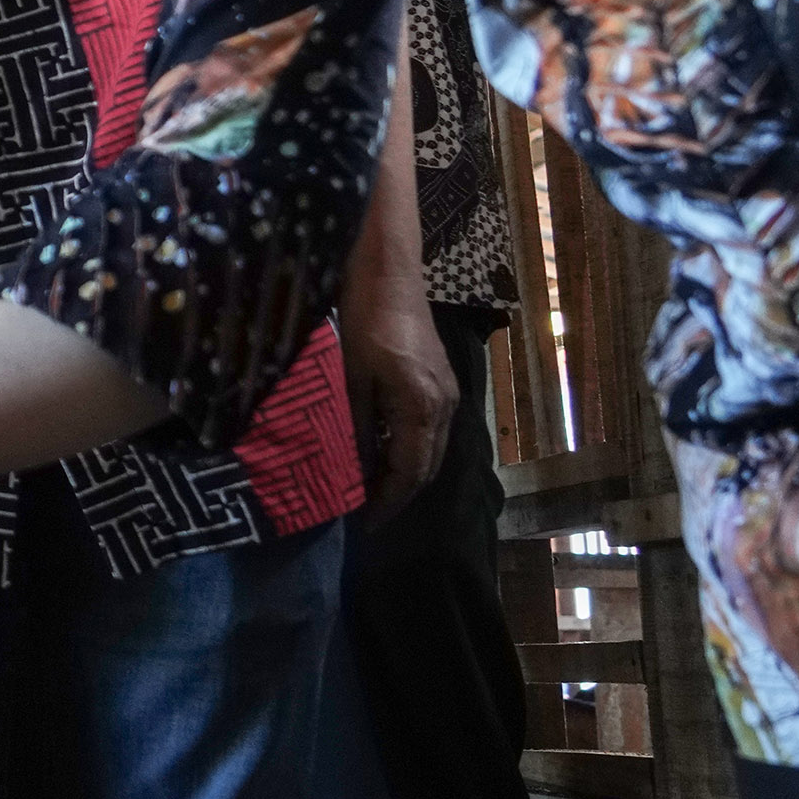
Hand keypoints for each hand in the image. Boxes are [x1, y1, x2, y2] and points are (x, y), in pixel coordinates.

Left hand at [342, 293, 456, 521]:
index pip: (410, 473)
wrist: (388, 274)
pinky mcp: (441, 381)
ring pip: (430, 450)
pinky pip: (429, 429)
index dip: (388, 503)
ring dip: (403, 472)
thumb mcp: (350, 378)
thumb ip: (356, 427)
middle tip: (363, 512)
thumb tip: (351, 472)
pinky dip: (407, 448)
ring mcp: (448, 393)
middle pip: (426, 467)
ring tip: (368, 488)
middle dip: (397, 494)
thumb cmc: (364, 320)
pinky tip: (380, 450)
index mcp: (423, 408)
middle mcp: (445, 406)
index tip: (365, 525)